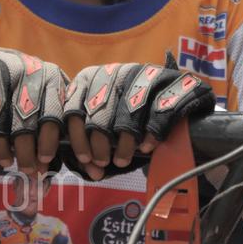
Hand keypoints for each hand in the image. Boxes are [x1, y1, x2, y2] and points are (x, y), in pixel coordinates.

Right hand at [0, 45, 68, 174]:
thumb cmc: (16, 83)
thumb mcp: (40, 90)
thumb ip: (51, 115)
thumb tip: (54, 160)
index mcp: (48, 75)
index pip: (53, 113)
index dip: (49, 141)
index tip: (44, 162)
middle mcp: (23, 72)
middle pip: (26, 121)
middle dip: (27, 152)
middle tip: (27, 170)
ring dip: (2, 148)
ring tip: (6, 162)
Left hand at [63, 60, 214, 179]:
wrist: (169, 86)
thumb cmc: (127, 107)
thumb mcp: (102, 115)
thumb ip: (91, 140)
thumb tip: (92, 170)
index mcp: (89, 77)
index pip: (73, 112)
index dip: (78, 140)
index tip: (86, 160)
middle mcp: (112, 72)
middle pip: (98, 118)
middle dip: (99, 147)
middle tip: (104, 162)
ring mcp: (139, 76)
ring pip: (126, 120)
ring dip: (123, 147)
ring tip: (122, 160)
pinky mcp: (166, 84)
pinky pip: (153, 118)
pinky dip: (149, 137)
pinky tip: (146, 147)